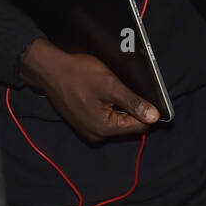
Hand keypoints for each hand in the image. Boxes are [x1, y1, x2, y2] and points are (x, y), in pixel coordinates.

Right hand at [18, 38, 158, 142]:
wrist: (49, 70)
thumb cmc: (79, 75)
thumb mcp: (110, 85)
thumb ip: (133, 103)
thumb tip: (155, 117)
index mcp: (105, 129)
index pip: (139, 126)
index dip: (147, 111)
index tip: (147, 93)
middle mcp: (97, 135)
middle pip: (127, 125)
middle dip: (132, 108)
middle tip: (125, 87)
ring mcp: (88, 130)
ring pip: (116, 121)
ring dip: (119, 106)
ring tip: (113, 88)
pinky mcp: (82, 123)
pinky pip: (104, 118)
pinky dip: (108, 107)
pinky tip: (103, 92)